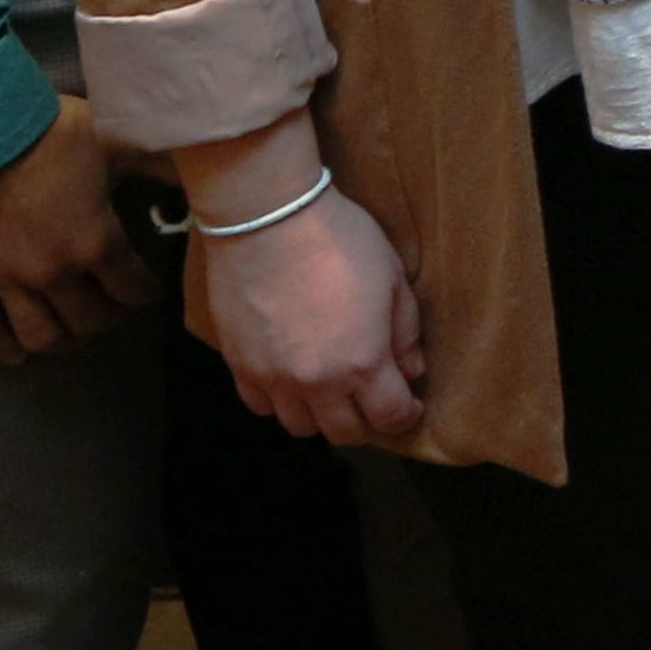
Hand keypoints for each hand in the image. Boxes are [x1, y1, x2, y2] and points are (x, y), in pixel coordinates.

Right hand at [0, 103, 158, 361]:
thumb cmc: (49, 132)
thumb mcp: (116, 143)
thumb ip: (161, 166)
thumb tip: (206, 177)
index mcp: (95, 242)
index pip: (133, 292)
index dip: (146, 293)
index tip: (147, 289)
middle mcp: (53, 272)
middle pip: (89, 321)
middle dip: (107, 317)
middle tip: (110, 304)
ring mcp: (7, 280)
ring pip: (41, 336)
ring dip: (62, 339)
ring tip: (71, 327)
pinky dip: (3, 348)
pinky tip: (19, 352)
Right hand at [203, 186, 427, 443]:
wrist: (268, 217)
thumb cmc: (339, 240)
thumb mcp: (391, 278)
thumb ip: (405, 332)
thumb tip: (411, 370)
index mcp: (362, 362)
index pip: (389, 417)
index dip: (405, 415)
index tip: (409, 403)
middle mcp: (316, 382)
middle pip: (344, 432)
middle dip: (365, 419)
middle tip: (370, 396)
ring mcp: (273, 377)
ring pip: (299, 426)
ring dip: (320, 414)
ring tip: (329, 388)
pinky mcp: (239, 364)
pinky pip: (260, 406)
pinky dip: (279, 401)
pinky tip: (290, 377)